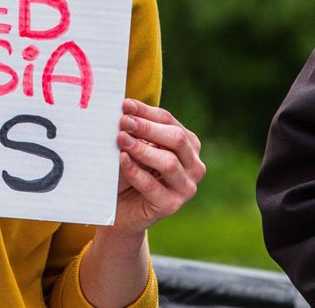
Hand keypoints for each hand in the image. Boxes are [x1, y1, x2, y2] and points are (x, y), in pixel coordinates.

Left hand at [113, 98, 204, 233]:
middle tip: (123, 121)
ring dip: (142, 149)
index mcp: (187, 145)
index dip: (146, 111)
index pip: (169, 121)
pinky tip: (122, 160)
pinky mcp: (171, 206)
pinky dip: (136, 171)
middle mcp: (193, 165)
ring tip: (121, 139)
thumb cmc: (127, 172)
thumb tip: (124, 110)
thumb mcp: (132, 147)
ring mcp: (186, 188)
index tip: (125, 105)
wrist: (121, 210)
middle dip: (147, 128)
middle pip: (176, 139)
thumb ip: (133, 131)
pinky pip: (153, 186)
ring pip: (169, 162)